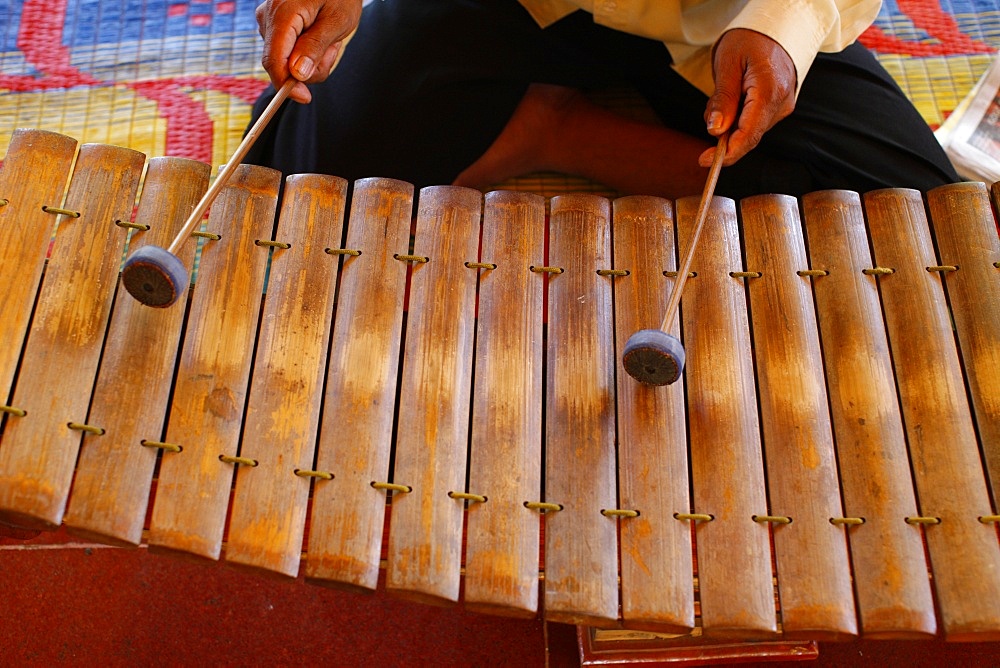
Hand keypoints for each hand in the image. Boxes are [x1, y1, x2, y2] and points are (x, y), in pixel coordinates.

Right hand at [256, 0, 362, 102]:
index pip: (274, 61)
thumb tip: (297, 74)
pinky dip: (306, 50)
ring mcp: (268, 20)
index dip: (286, 85)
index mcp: (282, 15)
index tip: (305, 97)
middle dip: (309, 67)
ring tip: (328, 37)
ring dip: (311, 58)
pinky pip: (287, 50)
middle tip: (332, 48)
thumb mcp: (337, 21)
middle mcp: (268, 18)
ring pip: (285, 60)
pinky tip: (318, 34)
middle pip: (280, 64)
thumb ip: (315, 47)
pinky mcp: (274, 23)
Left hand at [699, 28, 796, 167]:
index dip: (727, 153)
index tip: (705, 160)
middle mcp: (781, 103)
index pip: (748, 134)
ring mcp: (783, 106)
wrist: (772, 28)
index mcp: (770, 91)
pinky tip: (734, 98)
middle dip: (724, 134)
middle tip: (710, 111)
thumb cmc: (749, 40)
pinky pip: (754, 123)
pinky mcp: (779, 107)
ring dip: (730, 123)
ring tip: (725, 93)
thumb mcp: (727, 65)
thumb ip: (723, 100)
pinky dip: (738, 118)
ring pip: (749, 130)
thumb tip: (715, 131)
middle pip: (748, 136)